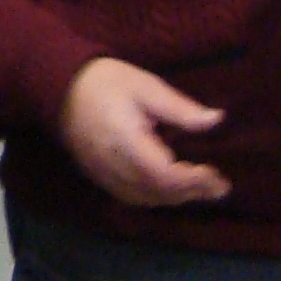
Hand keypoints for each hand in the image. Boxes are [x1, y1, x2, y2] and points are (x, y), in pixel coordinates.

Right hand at [58, 58, 230, 206]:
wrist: (60, 87)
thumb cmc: (106, 82)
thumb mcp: (147, 86)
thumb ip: (181, 109)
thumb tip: (216, 120)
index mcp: (126, 141)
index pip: (164, 174)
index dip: (192, 180)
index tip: (216, 173)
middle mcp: (113, 164)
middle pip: (157, 192)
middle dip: (191, 192)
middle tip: (219, 186)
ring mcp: (103, 173)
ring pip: (145, 199)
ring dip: (175, 198)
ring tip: (201, 190)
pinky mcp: (98, 175)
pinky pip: (131, 197)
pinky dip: (155, 198)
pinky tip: (170, 191)